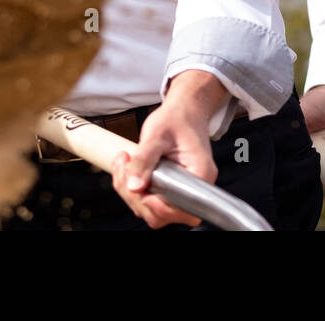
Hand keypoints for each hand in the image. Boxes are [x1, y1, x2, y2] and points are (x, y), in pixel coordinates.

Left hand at [111, 71, 225, 227]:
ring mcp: (181, 190)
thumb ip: (144, 160)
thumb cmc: (177, 118)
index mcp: (200, 175)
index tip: (140, 188)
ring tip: (125, 162)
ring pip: (151, 210)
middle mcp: (194, 187)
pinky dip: (132, 187)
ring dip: (130, 191)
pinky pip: (148, 199)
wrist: (183, 111)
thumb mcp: (157, 134)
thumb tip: (133, 186)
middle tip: (125, 167)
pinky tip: (128, 167)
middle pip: (162, 214)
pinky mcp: (168, 188)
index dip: (157, 205)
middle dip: (136, 195)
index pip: (181, 209)